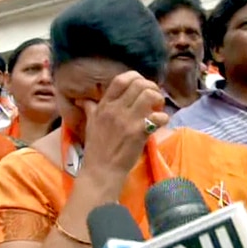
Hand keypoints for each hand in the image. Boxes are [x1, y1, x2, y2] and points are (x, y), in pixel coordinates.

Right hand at [77, 71, 168, 191]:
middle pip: (139, 84)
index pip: (121, 80)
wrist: (101, 170)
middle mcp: (116, 109)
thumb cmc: (96, 149)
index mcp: (104, 105)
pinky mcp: (139, 132)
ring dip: (158, 99)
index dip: (135, 77)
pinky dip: (163, 117)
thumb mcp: (90, 124)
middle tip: (153, 99)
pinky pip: (158, 116)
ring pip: (150, 95)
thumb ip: (90, 109)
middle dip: (151, 87)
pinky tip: (160, 123)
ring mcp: (128, 120)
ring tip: (157, 109)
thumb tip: (83, 100)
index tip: (141, 85)